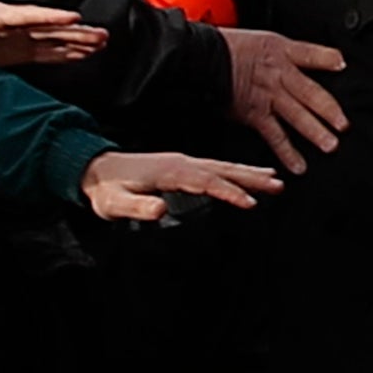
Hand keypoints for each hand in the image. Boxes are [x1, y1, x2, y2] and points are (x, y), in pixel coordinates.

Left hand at [0, 0, 106, 72]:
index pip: (24, 16)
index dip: (47, 17)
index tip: (71, 17)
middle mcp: (7, 26)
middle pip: (46, 25)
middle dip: (73, 29)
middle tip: (100, 33)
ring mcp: (13, 38)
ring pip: (50, 38)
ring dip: (75, 40)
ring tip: (101, 41)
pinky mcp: (13, 52)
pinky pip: (44, 52)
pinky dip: (64, 53)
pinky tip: (82, 54)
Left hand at [77, 147, 281, 225]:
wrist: (93, 169)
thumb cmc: (106, 189)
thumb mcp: (116, 203)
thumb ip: (137, 207)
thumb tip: (160, 210)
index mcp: (170, 171)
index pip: (206, 181)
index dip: (228, 192)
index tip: (250, 203)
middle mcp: (181, 162)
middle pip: (223, 169)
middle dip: (252, 177)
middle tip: (279, 184)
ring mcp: (183, 162)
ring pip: (223, 166)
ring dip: (249, 172)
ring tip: (275, 178)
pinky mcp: (183, 166)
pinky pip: (216, 167)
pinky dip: (236, 170)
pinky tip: (247, 174)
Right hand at [223, 25, 349, 162]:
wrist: (201, 56)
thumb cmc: (229, 48)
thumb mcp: (263, 40)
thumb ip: (288, 54)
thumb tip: (307, 60)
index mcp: (281, 51)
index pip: (310, 54)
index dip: (328, 59)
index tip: (342, 65)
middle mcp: (278, 74)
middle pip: (309, 92)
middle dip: (329, 110)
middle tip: (344, 125)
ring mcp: (267, 95)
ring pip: (296, 115)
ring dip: (315, 132)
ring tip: (330, 146)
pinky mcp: (254, 113)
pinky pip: (274, 135)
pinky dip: (287, 152)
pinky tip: (299, 166)